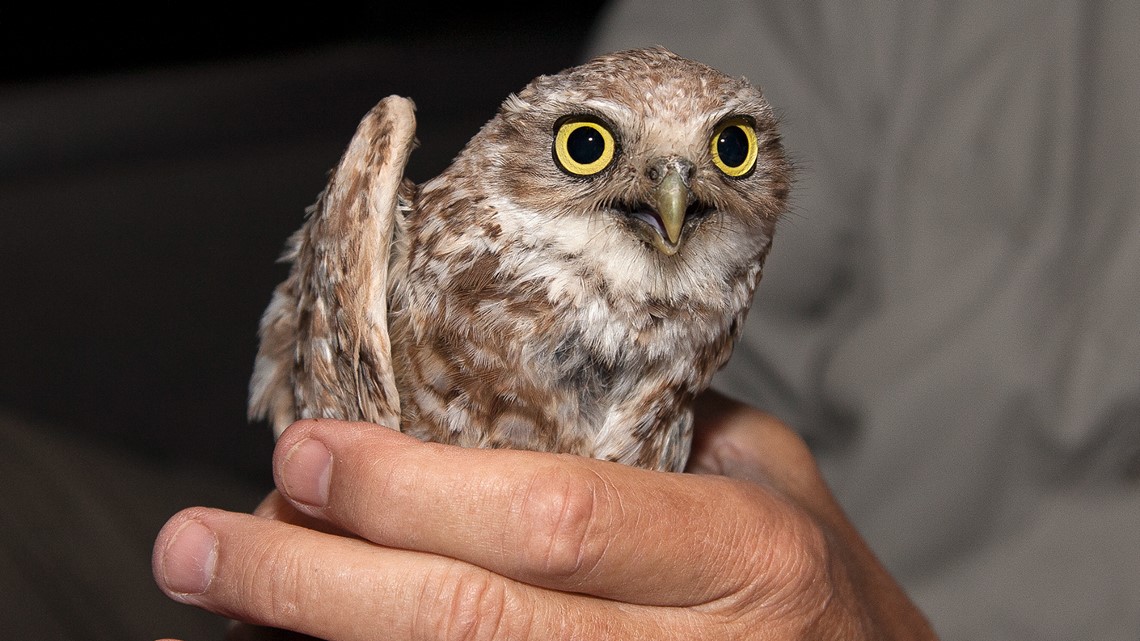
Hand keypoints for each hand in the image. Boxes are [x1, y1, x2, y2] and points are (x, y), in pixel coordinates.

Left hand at [153, 391, 936, 639]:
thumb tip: (505, 384)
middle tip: (204, 543)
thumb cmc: (820, 596)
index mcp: (743, 555)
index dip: (411, 493)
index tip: (307, 454)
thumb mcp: (770, 482)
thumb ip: (655, 427)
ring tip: (229, 602)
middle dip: (313, 584)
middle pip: (471, 626)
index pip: (551, 517)